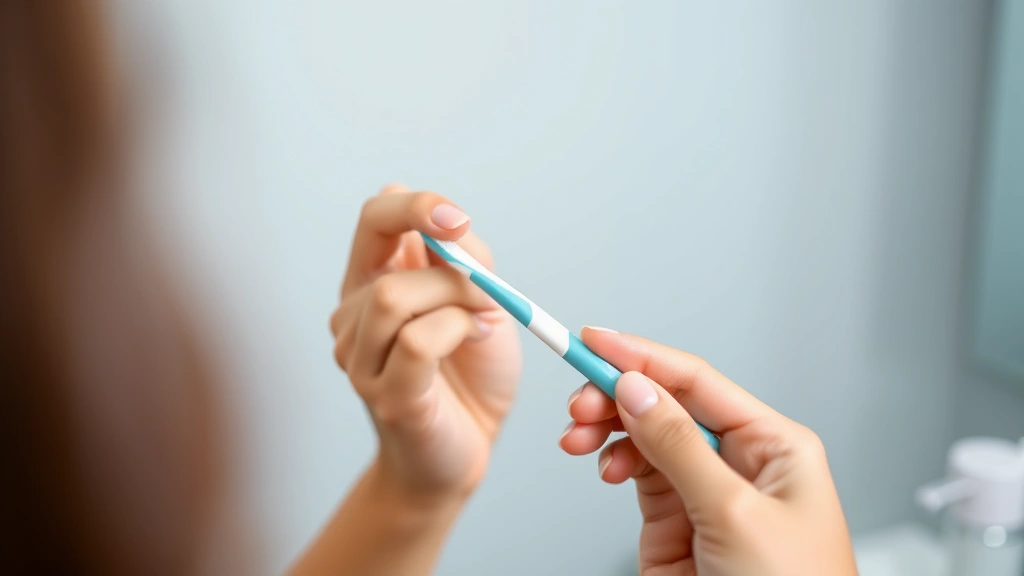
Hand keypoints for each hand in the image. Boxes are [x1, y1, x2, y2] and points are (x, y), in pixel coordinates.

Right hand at [330, 185, 521, 500]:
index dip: (414, 207)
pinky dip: (456, 332)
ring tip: (482, 325)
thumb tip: (430, 215)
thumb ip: (461, 256)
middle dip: (455, 273)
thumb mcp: (479, 298)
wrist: (469, 446)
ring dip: (457, 302)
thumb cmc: (471, 371)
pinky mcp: (385, 395)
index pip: (374, 217)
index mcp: (372, 281)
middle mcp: (353, 316)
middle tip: (491, 299)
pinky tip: (476, 341)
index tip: (458, 220)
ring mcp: (360, 359)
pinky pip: (415, 342)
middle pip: (389, 263)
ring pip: (395, 299)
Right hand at [559, 328, 856, 575]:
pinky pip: (636, 471)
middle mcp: (739, 461)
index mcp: (775, 445)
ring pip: (644, 435)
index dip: (643, 357)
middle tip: (578, 400)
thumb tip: (637, 390)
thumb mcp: (736, 513)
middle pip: (666, 404)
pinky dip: (612, 461)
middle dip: (617, 396)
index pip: (698, 382)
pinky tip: (604, 464)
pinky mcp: (674, 520)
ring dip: (607, 428)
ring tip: (578, 435)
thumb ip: (679, 448)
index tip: (594, 342)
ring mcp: (703, 490)